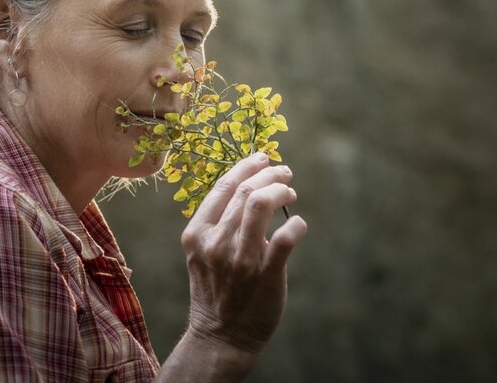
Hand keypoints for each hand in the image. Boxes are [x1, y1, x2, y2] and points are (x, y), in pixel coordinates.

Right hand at [180, 152, 306, 359]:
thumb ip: (220, 222)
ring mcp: (240, 260)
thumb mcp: (204, 252)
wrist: (221, 337)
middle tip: (285, 173)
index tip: (263, 158)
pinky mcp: (265, 275)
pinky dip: (296, 224)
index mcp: (197, 233)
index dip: (247, 166)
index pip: (224, 186)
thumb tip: (251, 184)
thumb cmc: (217, 289)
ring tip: (290, 192)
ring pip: (261, 205)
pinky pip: (285, 238)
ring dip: (282, 191)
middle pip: (246, 191)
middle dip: (270, 174)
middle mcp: (215, 243)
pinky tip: (298, 224)